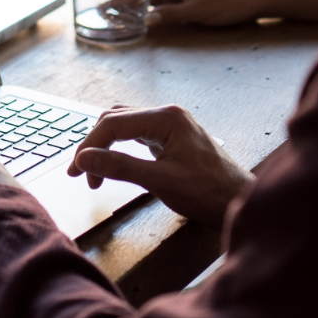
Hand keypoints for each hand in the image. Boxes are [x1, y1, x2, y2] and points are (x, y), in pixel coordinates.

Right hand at [67, 105, 251, 226]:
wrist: (240, 202)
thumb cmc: (209, 192)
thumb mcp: (160, 181)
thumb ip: (120, 167)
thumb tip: (85, 159)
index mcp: (166, 117)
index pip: (113, 124)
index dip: (89, 146)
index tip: (76, 171)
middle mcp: (167, 115)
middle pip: (116, 120)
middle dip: (94, 145)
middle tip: (81, 174)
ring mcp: (171, 126)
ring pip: (125, 126)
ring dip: (106, 146)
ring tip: (94, 172)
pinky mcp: (172, 139)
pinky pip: (137, 135)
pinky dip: (120, 149)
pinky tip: (115, 164)